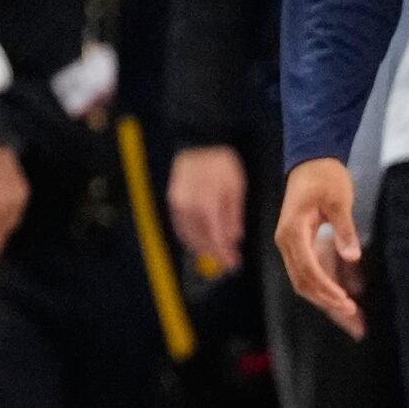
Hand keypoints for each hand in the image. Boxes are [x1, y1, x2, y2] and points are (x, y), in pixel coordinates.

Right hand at [167, 144, 247, 275]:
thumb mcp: (236, 188)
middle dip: (213, 254)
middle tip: (226, 263)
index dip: (224, 254)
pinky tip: (199, 240)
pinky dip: (190, 236)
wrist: (200, 142)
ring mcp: (177, 204)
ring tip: (214, 254)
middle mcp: (188, 207)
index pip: (215, 238)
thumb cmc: (222, 163)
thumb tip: (233, 238)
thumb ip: (233, 215)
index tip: (233, 264)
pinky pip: (180, 225)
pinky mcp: (172, 200)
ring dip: (200, 248)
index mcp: (206, 204)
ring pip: (187, 235)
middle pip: (199, 240)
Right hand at [276, 157, 366, 340]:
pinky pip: (311, 273)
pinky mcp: (300, 246)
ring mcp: (292, 246)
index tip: (347, 303)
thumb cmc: (323, 178)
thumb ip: (344, 228)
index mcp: (292, 232)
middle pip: (303, 283)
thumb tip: (352, 256)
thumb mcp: (338, 199)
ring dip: (327, 301)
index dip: (327, 289)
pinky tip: (347, 297)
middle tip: (355, 320)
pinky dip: (327, 287)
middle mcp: (287, 243)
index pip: (307, 270)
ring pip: (305, 282)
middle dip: (328, 304)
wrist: (310, 162)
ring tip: (353, 319)